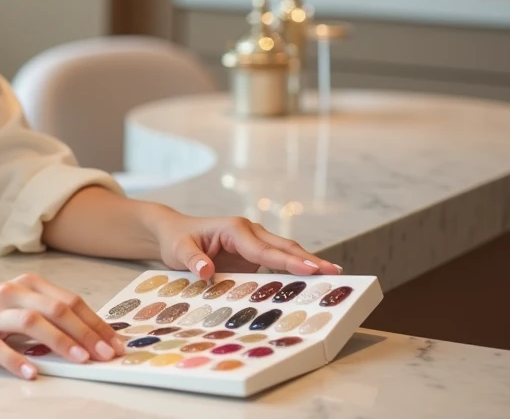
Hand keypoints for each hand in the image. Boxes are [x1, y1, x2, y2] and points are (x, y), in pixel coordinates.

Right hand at [0, 273, 126, 379]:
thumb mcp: (20, 302)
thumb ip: (49, 312)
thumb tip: (91, 335)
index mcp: (28, 284)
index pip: (69, 301)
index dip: (95, 322)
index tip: (115, 343)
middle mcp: (11, 294)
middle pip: (55, 309)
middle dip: (85, 332)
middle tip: (105, 354)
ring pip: (30, 323)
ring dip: (59, 341)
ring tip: (80, 360)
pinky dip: (17, 360)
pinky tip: (33, 372)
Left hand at [149, 211, 342, 279]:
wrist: (174, 232)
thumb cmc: (177, 239)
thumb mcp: (178, 250)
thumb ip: (193, 260)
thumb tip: (206, 271)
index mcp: (234, 228)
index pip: (264, 249)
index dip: (287, 261)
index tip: (311, 268)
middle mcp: (249, 232)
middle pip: (283, 247)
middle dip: (309, 260)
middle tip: (335, 272)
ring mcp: (253, 242)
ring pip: (284, 253)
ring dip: (307, 263)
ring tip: (334, 276)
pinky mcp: (253, 253)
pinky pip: (277, 261)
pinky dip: (294, 270)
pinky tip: (310, 282)